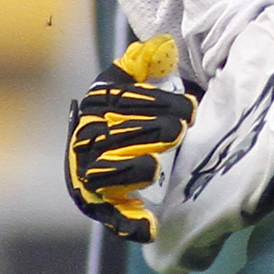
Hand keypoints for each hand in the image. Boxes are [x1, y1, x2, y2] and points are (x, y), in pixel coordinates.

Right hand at [66, 36, 194, 242]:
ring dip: (137, 167)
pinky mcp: (101, 206)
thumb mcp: (131, 81)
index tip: (188, 109)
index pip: (123, 103)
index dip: (158, 105)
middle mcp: (85, 142)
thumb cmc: (128, 110)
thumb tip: (159, 47)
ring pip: (109, 174)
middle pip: (116, 138)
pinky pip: (113, 216)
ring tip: (159, 162)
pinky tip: (151, 227)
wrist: (107, 146)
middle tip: (179, 131)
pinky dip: (129, 223)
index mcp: (93, 108)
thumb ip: (143, 62)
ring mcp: (90, 177)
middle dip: (154, 133)